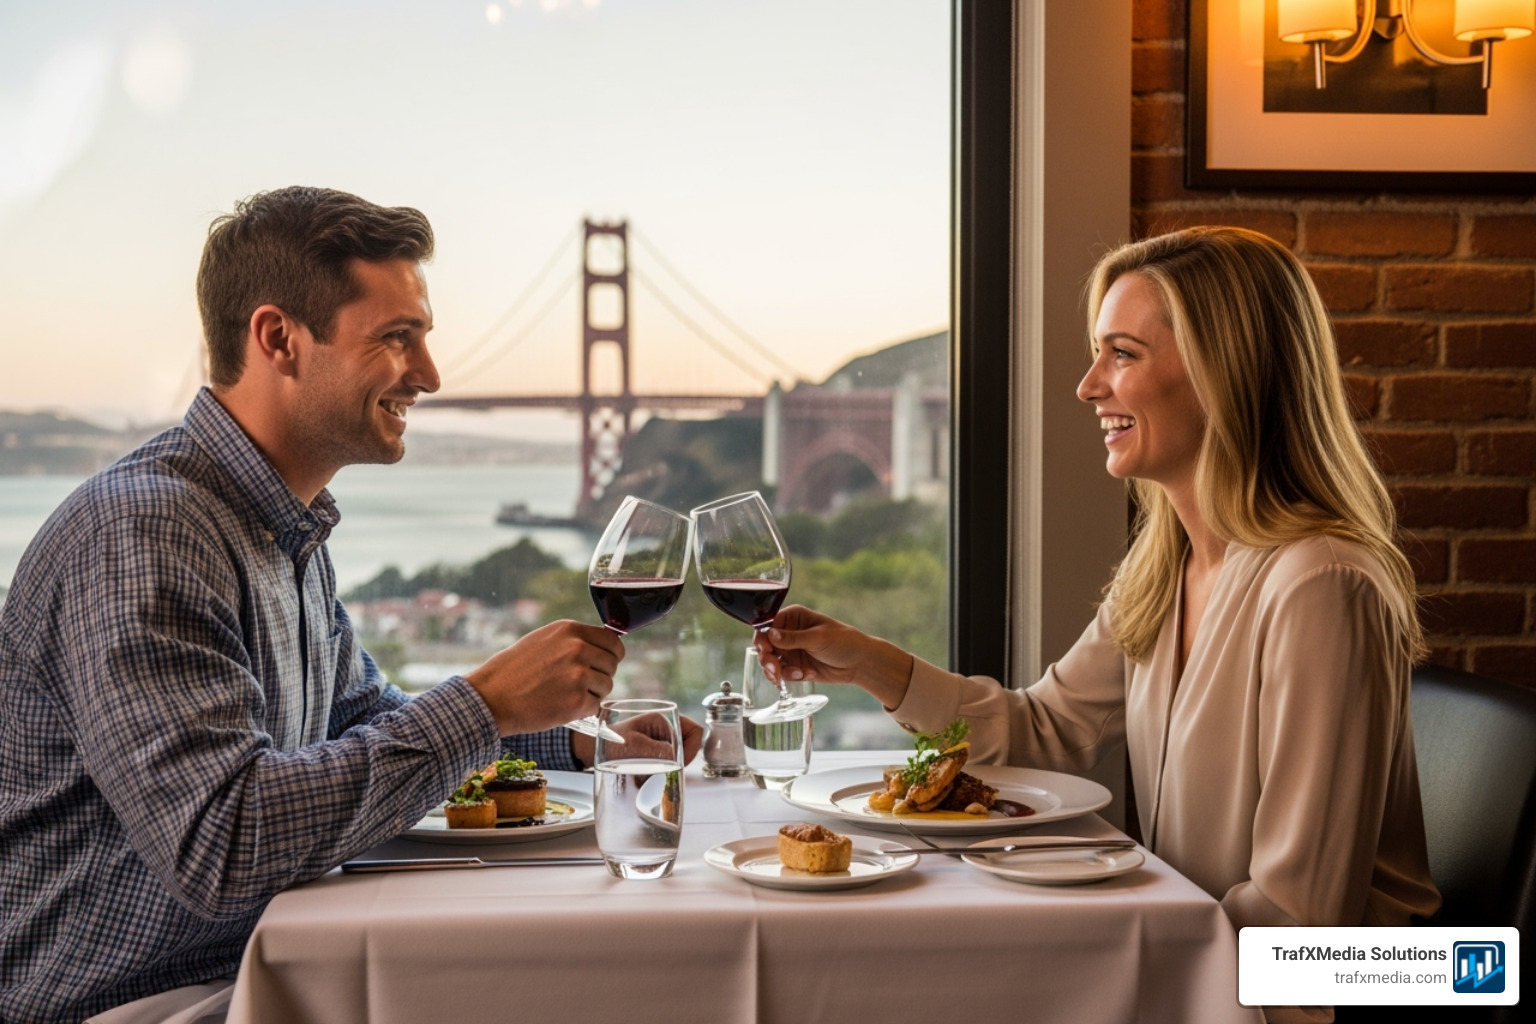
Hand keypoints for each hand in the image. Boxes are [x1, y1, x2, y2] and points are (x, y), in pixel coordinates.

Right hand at [465, 620, 622, 735]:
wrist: (491, 697)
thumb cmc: (513, 670)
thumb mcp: (543, 640)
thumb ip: (573, 640)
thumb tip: (603, 645)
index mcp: (570, 630)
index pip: (613, 640)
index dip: (612, 654)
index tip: (605, 662)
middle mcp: (578, 649)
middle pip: (612, 664)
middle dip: (600, 675)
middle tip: (578, 683)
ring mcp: (578, 675)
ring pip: (606, 686)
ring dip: (592, 693)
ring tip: (566, 694)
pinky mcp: (577, 701)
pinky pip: (595, 705)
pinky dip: (582, 710)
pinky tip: (561, 706)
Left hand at [569, 712, 702, 767]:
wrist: (590, 749)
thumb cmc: (609, 743)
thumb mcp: (635, 747)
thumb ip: (659, 752)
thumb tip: (678, 762)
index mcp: (662, 719)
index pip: (694, 731)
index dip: (691, 748)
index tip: (679, 763)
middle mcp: (663, 729)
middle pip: (687, 746)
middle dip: (678, 762)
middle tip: (663, 772)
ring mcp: (659, 740)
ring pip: (678, 757)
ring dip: (668, 769)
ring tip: (649, 774)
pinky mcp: (653, 752)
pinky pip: (667, 764)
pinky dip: (660, 773)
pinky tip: (645, 776)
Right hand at [754, 604, 914, 709]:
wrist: (860, 663)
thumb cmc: (844, 641)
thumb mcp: (818, 638)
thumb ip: (793, 638)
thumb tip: (770, 634)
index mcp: (793, 618)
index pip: (767, 625)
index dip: (762, 639)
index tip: (765, 651)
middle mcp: (789, 633)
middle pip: (765, 646)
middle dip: (768, 660)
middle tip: (774, 671)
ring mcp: (791, 650)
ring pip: (771, 662)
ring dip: (778, 671)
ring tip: (796, 675)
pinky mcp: (795, 666)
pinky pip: (783, 673)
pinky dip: (791, 676)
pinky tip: (806, 675)